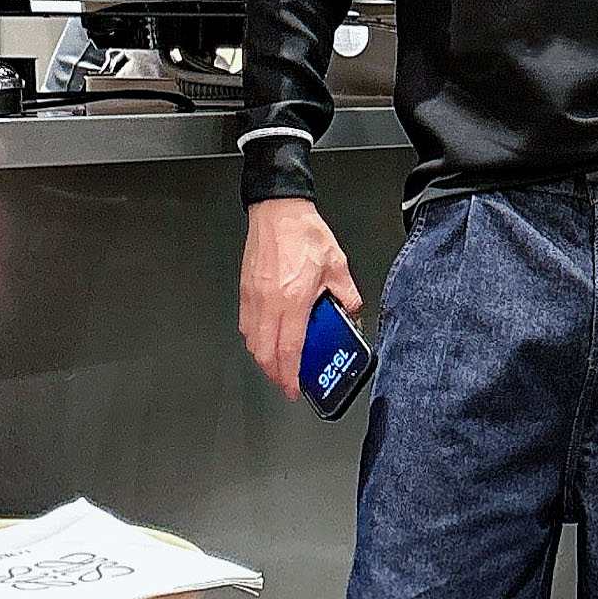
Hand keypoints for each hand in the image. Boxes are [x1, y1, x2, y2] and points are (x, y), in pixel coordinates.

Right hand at [240, 197, 364, 399]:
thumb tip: (351, 312)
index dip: (291, 374)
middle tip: (287, 382)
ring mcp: (254, 297)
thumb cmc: (303, 232)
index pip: (290, 348)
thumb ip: (347, 294)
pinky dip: (254, 339)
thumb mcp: (337, 265)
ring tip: (278, 364)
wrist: (278, 210)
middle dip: (275, 374)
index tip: (294, 388)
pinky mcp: (245, 290)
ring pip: (252, 342)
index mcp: (295, 298)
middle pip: (265, 352)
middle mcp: (270, 302)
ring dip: (264, 359)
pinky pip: (246, 325)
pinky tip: (266, 339)